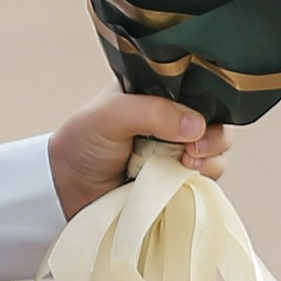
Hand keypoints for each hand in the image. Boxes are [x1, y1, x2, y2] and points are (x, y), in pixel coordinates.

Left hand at [48, 88, 231, 213]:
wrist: (64, 190)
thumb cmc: (82, 142)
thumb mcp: (111, 114)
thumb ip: (152, 112)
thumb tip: (198, 126)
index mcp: (159, 93)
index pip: (201, 90)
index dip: (210, 104)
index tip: (199, 122)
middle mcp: (173, 121)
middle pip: (216, 123)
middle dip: (215, 136)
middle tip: (194, 149)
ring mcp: (177, 153)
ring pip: (216, 154)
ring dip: (210, 160)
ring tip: (186, 165)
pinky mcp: (176, 183)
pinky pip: (205, 182)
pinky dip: (202, 182)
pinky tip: (183, 181)